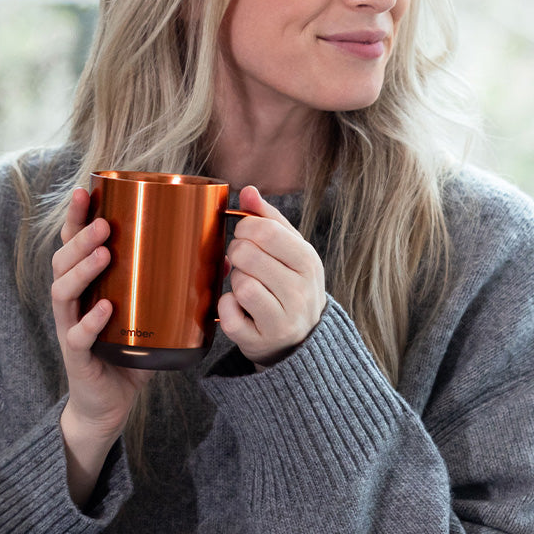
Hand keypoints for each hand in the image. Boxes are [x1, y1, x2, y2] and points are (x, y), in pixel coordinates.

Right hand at [51, 188, 153, 505]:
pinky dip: (90, 322)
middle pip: (63, 260)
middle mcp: (72, 300)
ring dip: (82, 269)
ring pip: (63, 291)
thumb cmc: (129, 348)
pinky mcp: (78, 357)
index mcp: (87, 283)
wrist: (110, 402)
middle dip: (81, 237)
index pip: (74, 243)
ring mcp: (70, 327)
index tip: (85, 191)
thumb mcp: (149, 310)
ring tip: (104, 253)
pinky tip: (105, 308)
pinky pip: (77, 336)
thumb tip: (221, 258)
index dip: (76, 217)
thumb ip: (175, 284)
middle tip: (104, 224)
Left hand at [218, 185, 325, 369]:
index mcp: (308, 261)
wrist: (301, 339)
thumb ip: (268, 218)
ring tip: (246, 285)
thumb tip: (248, 191)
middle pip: (248, 255)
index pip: (266, 231)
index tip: (244, 235)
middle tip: (244, 261)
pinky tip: (237, 307)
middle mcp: (300, 292)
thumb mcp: (290, 249)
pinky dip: (226, 307)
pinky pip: (229, 314)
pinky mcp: (260, 341)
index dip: (245, 228)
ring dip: (234, 282)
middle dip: (237, 253)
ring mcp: (282, 320)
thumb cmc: (290, 284)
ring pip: (240, 285)